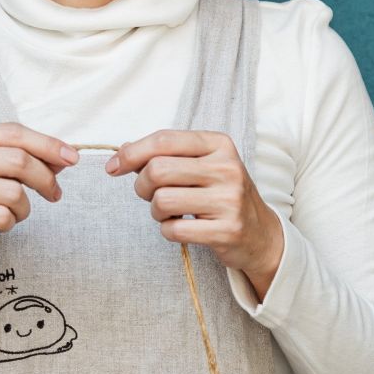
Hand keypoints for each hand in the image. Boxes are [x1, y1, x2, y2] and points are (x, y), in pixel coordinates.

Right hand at [0, 123, 77, 281]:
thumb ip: (22, 157)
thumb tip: (64, 156)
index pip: (13, 133)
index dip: (47, 144)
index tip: (72, 158)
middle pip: (17, 160)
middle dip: (45, 178)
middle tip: (54, 193)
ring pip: (13, 192)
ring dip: (24, 207)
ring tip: (14, 212)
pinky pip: (2, 216)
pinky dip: (10, 223)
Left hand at [105, 129, 283, 298]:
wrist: (259, 233)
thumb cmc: (221, 194)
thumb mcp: (201, 165)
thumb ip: (165, 155)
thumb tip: (121, 152)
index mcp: (219, 144)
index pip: (164, 140)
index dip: (131, 153)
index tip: (114, 167)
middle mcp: (227, 168)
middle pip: (157, 170)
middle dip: (142, 186)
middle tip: (150, 195)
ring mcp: (229, 200)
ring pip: (161, 201)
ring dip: (155, 211)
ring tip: (169, 212)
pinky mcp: (226, 230)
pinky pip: (173, 230)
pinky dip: (167, 231)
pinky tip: (181, 227)